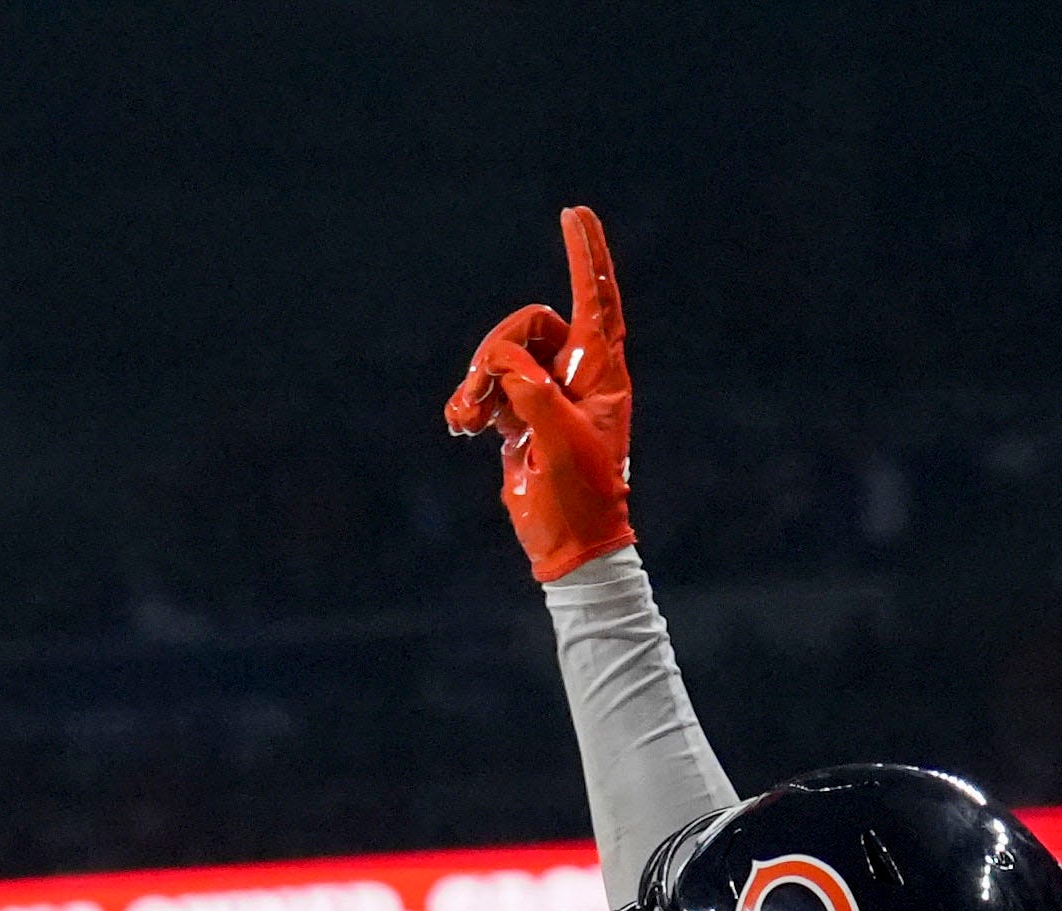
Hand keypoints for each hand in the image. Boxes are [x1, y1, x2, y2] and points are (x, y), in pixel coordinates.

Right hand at [443, 205, 635, 582]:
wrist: (569, 546)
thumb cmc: (579, 496)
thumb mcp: (557, 440)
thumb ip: (530, 391)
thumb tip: (500, 361)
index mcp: (601, 373)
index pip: (596, 299)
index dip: (586, 255)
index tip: (573, 212)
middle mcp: (576, 375)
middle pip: (530, 325)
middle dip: (497, 351)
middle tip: (482, 392)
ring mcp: (546, 393)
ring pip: (502, 355)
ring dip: (477, 381)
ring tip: (464, 420)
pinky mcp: (519, 414)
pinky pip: (487, 385)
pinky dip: (469, 399)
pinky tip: (460, 425)